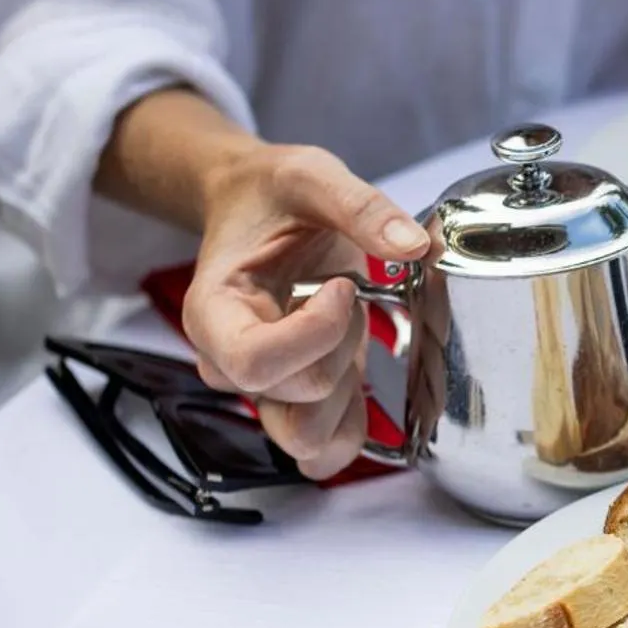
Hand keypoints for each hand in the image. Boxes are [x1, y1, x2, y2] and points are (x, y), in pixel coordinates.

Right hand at [182, 144, 429, 478]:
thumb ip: (360, 207)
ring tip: (348, 335)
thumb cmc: (270, 196)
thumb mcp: (311, 177)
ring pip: (308, 439)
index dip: (315, 333)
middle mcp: (229, 362)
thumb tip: (412, 245)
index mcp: (215, 312)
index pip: (256, 361)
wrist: (255, 206)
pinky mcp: (299, 401)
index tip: (340, 286)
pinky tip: (362, 375)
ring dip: (348, 393)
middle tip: (349, 297)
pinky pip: (324, 450)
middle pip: (292, 403)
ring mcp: (264, 389)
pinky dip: (354, 425)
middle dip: (340, 351)